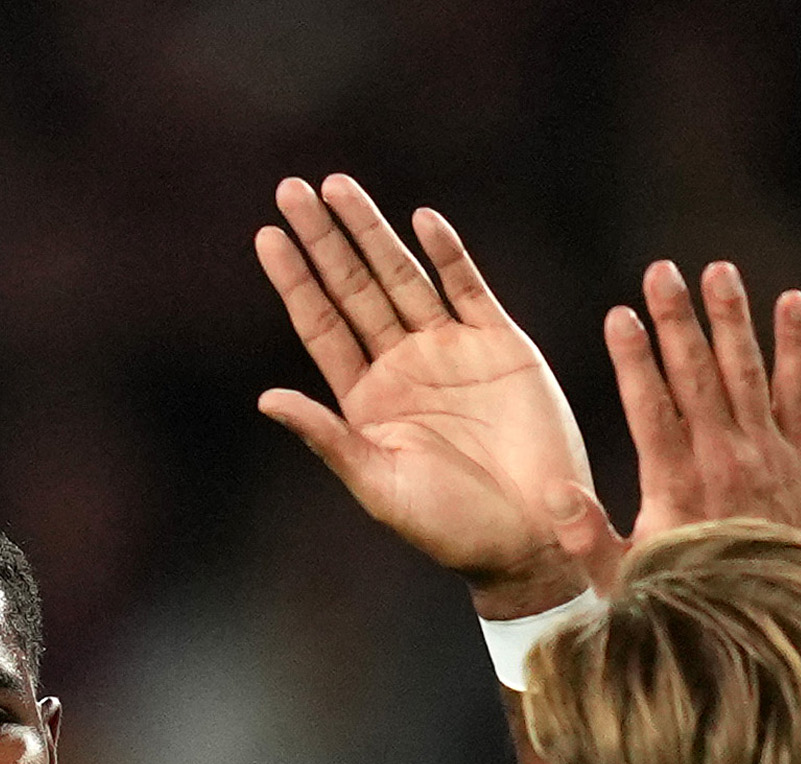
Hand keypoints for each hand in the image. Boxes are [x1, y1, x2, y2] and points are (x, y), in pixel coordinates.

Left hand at [256, 175, 593, 616]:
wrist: (534, 539)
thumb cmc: (453, 529)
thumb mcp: (380, 487)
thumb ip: (327, 439)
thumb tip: (266, 398)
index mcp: (367, 401)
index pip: (322, 326)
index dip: (295, 280)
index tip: (266, 235)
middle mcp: (404, 367)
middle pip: (354, 289)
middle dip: (325, 240)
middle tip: (291, 189)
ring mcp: (451, 351)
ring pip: (403, 277)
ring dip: (373, 232)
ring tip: (338, 186)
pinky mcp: (501, 346)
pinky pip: (468, 289)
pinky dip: (447, 254)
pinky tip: (422, 220)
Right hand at [547, 261, 800, 595]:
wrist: (770, 628)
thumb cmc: (686, 603)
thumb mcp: (625, 585)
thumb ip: (588, 540)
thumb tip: (557, 493)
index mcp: (676, 487)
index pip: (651, 410)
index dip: (634, 360)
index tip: (619, 315)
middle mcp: (724, 463)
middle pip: (697, 377)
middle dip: (677, 320)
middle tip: (661, 271)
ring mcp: (768, 457)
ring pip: (748, 373)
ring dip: (731, 319)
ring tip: (717, 270)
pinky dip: (797, 346)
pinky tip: (792, 301)